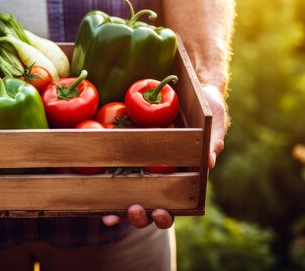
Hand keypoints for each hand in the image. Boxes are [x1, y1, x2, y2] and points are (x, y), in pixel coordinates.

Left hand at [101, 85, 227, 227]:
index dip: (164, 216)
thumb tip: (209, 162)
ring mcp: (140, 167)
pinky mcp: (125, 152)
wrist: (192, 88)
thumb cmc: (207, 108)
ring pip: (127, 196)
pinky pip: (112, 169)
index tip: (160, 213)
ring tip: (111, 216)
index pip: (173, 205)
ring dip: (118, 211)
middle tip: (135, 209)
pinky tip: (91, 188)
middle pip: (147, 207)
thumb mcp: (214, 122)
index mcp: (181, 178)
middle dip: (139, 217)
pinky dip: (101, 182)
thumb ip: (213, 141)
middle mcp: (158, 178)